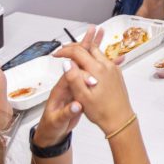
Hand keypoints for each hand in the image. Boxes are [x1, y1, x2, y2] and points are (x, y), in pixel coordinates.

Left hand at [35, 26, 103, 146]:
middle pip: (78, 59)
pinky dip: (101, 65)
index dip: (80, 58)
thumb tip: (75, 105)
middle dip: (87, 44)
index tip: (90, 48)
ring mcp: (75, 84)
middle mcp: (68, 82)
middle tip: (95, 29)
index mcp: (61, 88)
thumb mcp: (57, 121)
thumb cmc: (52, 127)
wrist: (52, 134)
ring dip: (94, 49)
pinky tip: (112, 59)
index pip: (71, 68)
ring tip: (102, 35)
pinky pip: (92, 73)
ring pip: (86, 63)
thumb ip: (66, 113)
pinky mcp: (81, 89)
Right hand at [53, 40, 133, 134]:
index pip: (78, 52)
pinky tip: (88, 63)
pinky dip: (93, 57)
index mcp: (97, 70)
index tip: (56, 54)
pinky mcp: (116, 73)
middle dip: (74, 47)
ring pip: (97, 52)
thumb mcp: (82, 97)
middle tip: (63, 50)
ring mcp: (113, 68)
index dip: (64, 51)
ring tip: (73, 55)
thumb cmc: (102, 111)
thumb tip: (67, 63)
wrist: (120, 119)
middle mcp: (107, 66)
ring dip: (84, 51)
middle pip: (89, 48)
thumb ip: (73, 78)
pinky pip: (104, 59)